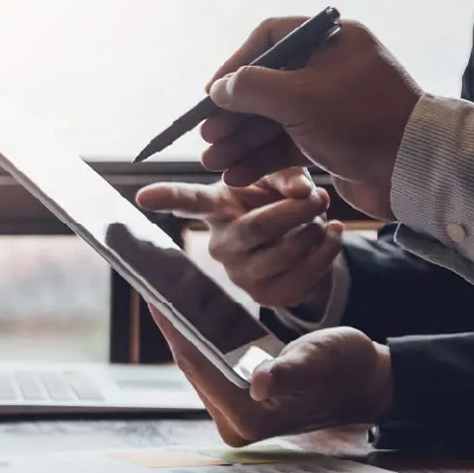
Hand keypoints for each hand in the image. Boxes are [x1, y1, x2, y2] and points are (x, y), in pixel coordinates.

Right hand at [136, 167, 343, 313]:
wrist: (300, 239)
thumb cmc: (278, 201)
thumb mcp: (278, 179)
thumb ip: (287, 175)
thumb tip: (303, 192)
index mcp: (215, 209)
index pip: (187, 202)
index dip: (165, 197)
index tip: (142, 196)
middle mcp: (219, 246)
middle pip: (257, 227)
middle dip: (296, 210)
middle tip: (320, 196)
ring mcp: (241, 276)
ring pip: (285, 252)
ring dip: (314, 230)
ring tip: (321, 217)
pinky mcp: (268, 297)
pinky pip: (304, 275)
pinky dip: (327, 250)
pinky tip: (332, 234)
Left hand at [149, 306, 392, 445]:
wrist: (364, 381)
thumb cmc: (345, 369)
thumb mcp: (318, 362)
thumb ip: (288, 373)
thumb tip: (258, 385)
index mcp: (248, 418)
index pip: (198, 364)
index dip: (173, 326)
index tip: (153, 292)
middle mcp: (234, 423)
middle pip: (192, 364)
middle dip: (172, 324)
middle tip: (152, 282)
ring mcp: (233, 414)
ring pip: (197, 362)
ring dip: (182, 328)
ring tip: (162, 290)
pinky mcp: (236, 402)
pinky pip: (208, 363)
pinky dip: (199, 336)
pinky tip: (186, 308)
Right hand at [199, 16, 422, 219]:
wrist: (416, 169)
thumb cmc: (362, 121)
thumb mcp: (299, 98)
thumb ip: (251, 88)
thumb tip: (219, 88)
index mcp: (330, 41)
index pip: (268, 39)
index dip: (235, 65)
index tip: (211, 93)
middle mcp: (330, 68)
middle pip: (265, 85)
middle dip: (232, 115)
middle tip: (207, 136)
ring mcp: (330, 105)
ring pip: (272, 119)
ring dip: (241, 142)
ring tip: (213, 163)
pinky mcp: (331, 139)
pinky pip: (287, 144)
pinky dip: (262, 158)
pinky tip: (237, 175)